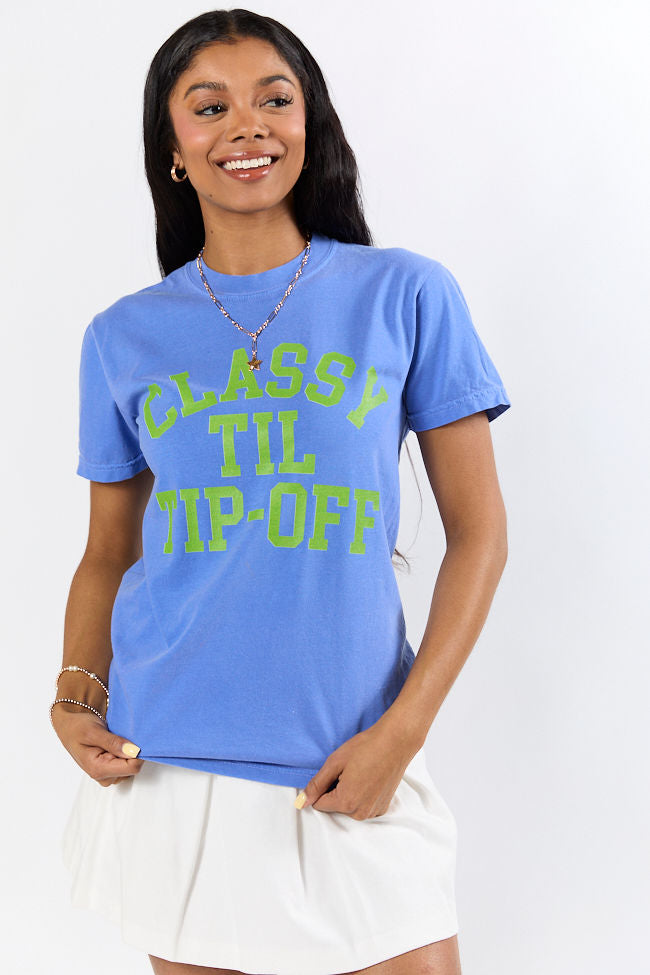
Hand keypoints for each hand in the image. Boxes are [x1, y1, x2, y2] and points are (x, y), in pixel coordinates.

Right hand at [51, 704, 144, 786]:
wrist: (70, 725)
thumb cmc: (78, 727)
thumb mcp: (94, 731)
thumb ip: (113, 742)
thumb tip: (133, 751)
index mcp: (98, 769)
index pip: (131, 768)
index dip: (138, 753)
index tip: (135, 738)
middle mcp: (103, 776)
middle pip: (132, 768)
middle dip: (132, 752)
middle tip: (121, 736)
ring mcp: (108, 774)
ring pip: (131, 766)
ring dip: (128, 752)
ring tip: (116, 738)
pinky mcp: (111, 769)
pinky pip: (127, 763)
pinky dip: (126, 752)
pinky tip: (118, 743)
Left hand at [296, 722, 416, 819]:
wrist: (396, 742)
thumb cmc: (366, 748)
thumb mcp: (335, 762)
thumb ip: (316, 785)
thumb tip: (301, 802)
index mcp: (346, 802)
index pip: (319, 804)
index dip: (323, 786)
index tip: (334, 772)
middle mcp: (360, 813)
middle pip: (335, 807)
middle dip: (336, 791)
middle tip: (349, 770)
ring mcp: (373, 811)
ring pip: (349, 807)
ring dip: (349, 793)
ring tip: (360, 773)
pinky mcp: (382, 807)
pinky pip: (363, 806)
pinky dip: (362, 795)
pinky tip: (369, 778)